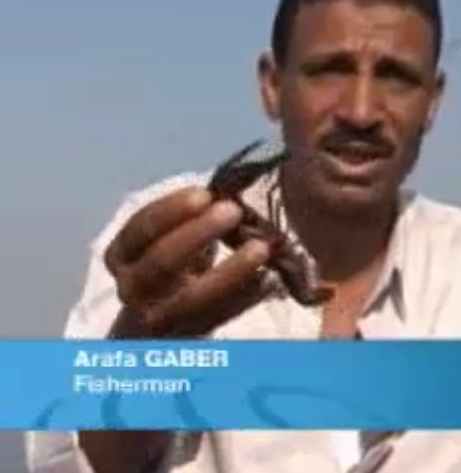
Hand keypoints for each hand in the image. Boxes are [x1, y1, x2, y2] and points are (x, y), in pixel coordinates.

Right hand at [103, 186, 271, 337]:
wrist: (157, 329)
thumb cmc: (174, 268)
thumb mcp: (171, 242)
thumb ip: (192, 221)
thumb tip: (235, 190)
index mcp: (122, 255)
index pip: (140, 229)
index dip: (170, 211)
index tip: (204, 193)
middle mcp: (132, 289)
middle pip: (160, 262)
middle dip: (197, 233)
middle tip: (234, 211)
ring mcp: (157, 320)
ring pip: (191, 299)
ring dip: (229, 272)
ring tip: (262, 249)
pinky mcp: (186, 339)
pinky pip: (218, 319)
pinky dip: (244, 298)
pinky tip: (269, 280)